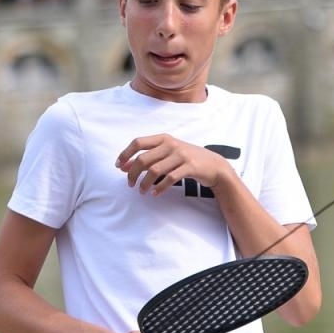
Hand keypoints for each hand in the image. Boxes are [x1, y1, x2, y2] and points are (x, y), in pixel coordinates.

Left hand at [117, 134, 231, 196]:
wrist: (214, 165)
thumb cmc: (187, 159)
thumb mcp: (168, 154)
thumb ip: (148, 158)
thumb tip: (124, 166)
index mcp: (163, 138)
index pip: (138, 142)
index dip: (125, 154)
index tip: (119, 167)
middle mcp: (171, 144)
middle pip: (143, 159)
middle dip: (133, 173)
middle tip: (130, 184)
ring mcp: (181, 155)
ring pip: (154, 171)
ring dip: (144, 183)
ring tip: (141, 192)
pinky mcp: (190, 167)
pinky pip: (170, 179)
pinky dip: (159, 188)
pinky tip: (155, 194)